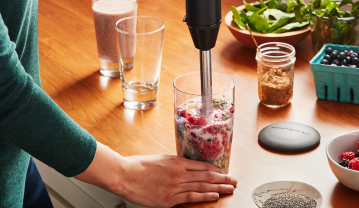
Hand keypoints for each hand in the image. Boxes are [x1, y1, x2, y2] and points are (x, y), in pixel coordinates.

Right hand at [119, 155, 236, 206]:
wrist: (124, 175)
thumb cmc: (140, 166)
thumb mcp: (161, 159)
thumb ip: (176, 164)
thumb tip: (188, 168)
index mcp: (177, 161)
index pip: (202, 166)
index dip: (216, 169)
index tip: (224, 171)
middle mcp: (178, 173)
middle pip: (205, 176)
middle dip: (222, 178)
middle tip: (234, 180)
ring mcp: (174, 187)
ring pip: (201, 187)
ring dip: (217, 188)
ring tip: (229, 188)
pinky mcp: (168, 200)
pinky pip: (189, 198)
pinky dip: (203, 197)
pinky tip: (213, 196)